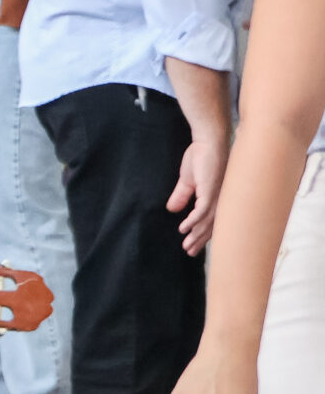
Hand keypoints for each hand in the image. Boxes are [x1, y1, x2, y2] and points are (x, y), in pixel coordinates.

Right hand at [168, 135, 228, 254]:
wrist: (208, 141)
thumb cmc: (201, 157)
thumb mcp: (188, 180)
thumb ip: (182, 195)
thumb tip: (172, 209)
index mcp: (217, 198)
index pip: (212, 221)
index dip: (202, 234)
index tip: (192, 245)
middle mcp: (222, 200)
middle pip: (211, 226)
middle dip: (200, 240)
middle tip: (189, 252)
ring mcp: (218, 196)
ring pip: (207, 222)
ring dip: (196, 235)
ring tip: (186, 246)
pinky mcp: (211, 190)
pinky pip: (201, 211)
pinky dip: (192, 222)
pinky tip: (183, 229)